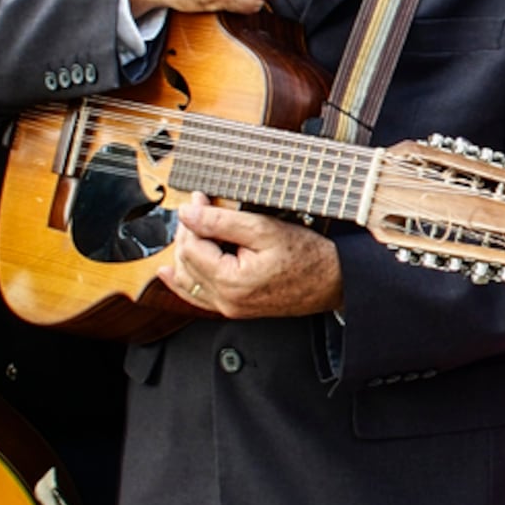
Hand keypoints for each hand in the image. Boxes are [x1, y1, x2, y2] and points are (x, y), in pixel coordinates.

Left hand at [168, 198, 342, 318]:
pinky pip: (198, 296)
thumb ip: (222, 221)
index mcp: (231, 281)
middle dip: (187, 233)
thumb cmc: (309, 258)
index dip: (192, 218)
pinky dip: (183, 281)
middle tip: (199, 208)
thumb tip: (189, 213)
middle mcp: (226, 300)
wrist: (334, 282)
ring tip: (192, 229)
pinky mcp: (236, 307)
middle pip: (186, 262)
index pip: (191, 247)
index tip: (200, 197)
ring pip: (188, 280)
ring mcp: (230, 307)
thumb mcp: (264, 230)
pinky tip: (170, 273)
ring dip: (184, 253)